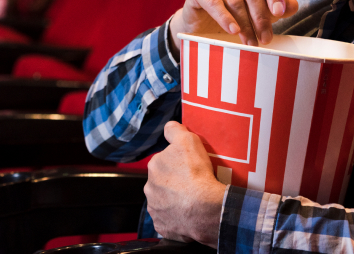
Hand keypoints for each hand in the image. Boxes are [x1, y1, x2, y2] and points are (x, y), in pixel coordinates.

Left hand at [145, 121, 225, 246]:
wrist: (203, 207)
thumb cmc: (195, 172)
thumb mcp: (188, 140)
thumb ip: (174, 130)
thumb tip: (168, 126)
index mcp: (154, 166)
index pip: (164, 160)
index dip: (177, 161)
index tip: (188, 165)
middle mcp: (149, 188)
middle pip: (162, 180)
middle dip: (173, 180)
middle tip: (191, 181)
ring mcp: (155, 209)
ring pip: (164, 200)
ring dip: (174, 198)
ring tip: (192, 198)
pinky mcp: (162, 226)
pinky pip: (168, 218)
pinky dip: (176, 215)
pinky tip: (188, 211)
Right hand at [170, 0, 298, 47]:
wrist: (203, 24)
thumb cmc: (236, 14)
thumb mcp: (261, 12)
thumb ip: (278, 7)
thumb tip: (293, 6)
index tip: (280, 14)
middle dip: (261, 17)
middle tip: (265, 39)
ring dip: (245, 24)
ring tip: (250, 42)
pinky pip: (214, 2)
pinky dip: (225, 18)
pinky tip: (233, 31)